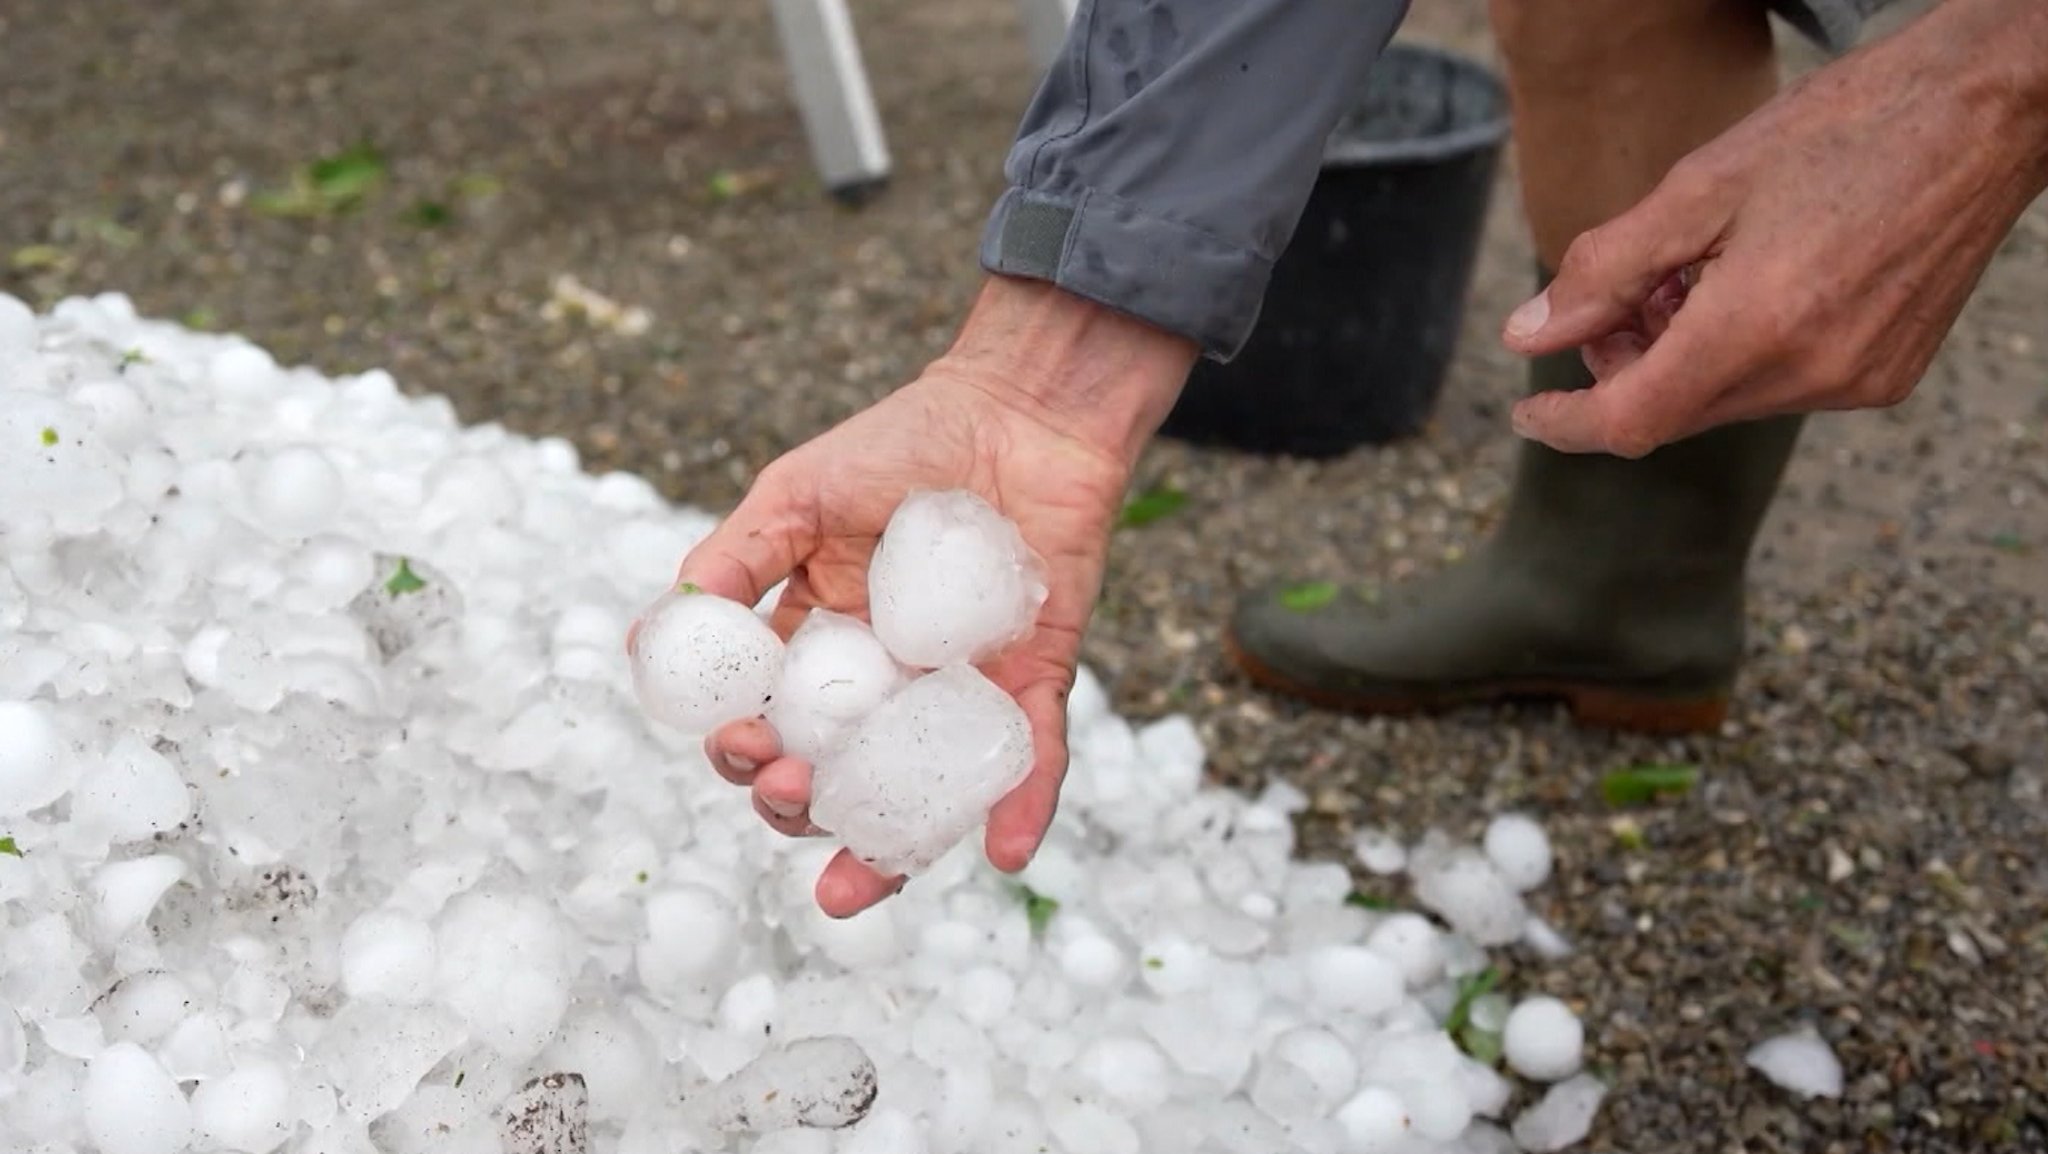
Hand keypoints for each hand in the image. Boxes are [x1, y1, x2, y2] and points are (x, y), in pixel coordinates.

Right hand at [664, 278, 1195, 916]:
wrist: (1017, 408)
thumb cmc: (903, 442)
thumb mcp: (798, 497)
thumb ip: (733, 561)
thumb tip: (650, 636)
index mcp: (821, 646)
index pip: (771, 724)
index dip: (745, 751)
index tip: (736, 743)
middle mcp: (885, 686)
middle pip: (833, 778)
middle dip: (797, 809)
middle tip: (786, 793)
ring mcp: (958, 691)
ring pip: (920, 793)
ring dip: (886, 850)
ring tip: (853, 878)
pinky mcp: (1034, 682)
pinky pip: (1032, 756)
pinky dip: (1022, 807)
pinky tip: (1002, 854)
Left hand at [1500, 0, 2047, 457]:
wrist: (1983, 113)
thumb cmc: (1841, 130)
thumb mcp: (1698, 188)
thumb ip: (1604, 271)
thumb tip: (1526, 334)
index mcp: (1757, 327)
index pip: (1632, 421)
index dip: (1568, 423)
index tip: (1530, 411)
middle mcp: (1812, 373)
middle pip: (1676, 411)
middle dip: (1628, 366)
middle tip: (1621, 297)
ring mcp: (1858, 381)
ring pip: (1727, 399)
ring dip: (1685, 355)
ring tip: (1692, 273)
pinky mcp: (1888, 373)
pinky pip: (1784, 386)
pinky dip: (1743, 352)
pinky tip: (1751, 284)